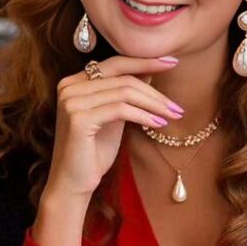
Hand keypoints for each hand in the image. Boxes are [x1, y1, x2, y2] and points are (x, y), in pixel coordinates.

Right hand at [44, 55, 182, 201]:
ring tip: (173, 115)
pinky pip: (120, 109)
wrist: (73, 184)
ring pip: (124, 92)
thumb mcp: (114, 117)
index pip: (115, 63)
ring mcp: (71, 101)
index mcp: (74, 82)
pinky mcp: (78, 118)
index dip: (145, 61)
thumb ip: (124, 93)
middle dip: (154, 90)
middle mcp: (69, 87)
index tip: (172, 62)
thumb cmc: (94, 152)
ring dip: (154, 104)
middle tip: (177, 104)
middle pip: (122, 77)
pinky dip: (143, 115)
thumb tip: (149, 70)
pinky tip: (159, 124)